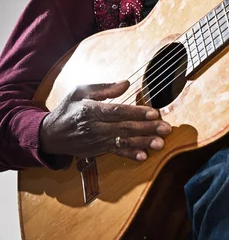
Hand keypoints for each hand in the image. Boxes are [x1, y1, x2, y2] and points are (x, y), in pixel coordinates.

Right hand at [39, 81, 171, 161]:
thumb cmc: (68, 108)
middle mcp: (95, 128)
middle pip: (124, 128)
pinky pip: (116, 154)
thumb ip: (104, 88)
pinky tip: (143, 156)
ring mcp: (97, 141)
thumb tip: (126, 83)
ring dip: (143, 143)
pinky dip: (130, 155)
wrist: (50, 134)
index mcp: (91, 110)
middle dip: (147, 129)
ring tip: (160, 144)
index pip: (118, 111)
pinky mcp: (98, 151)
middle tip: (166, 129)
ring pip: (124, 142)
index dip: (136, 112)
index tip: (154, 112)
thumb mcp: (80, 91)